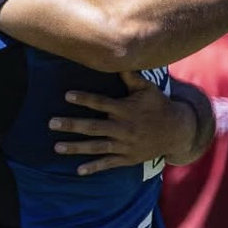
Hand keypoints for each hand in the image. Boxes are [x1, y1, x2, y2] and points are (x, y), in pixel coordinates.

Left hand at [49, 71, 188, 175]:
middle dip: (72, 125)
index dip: (84, 99)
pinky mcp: (128, 158)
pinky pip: (109, 163)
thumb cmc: (158, 105)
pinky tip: (78, 170)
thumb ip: (131, 76)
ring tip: (57, 147)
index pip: (101, 103)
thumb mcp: (148, 88)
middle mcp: (124, 128)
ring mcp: (125, 145)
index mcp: (126, 109)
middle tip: (51, 123)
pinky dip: (94, 167)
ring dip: (77, 147)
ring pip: (97, 146)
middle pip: (94, 127)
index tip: (67, 95)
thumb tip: (118, 57)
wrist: (177, 132)